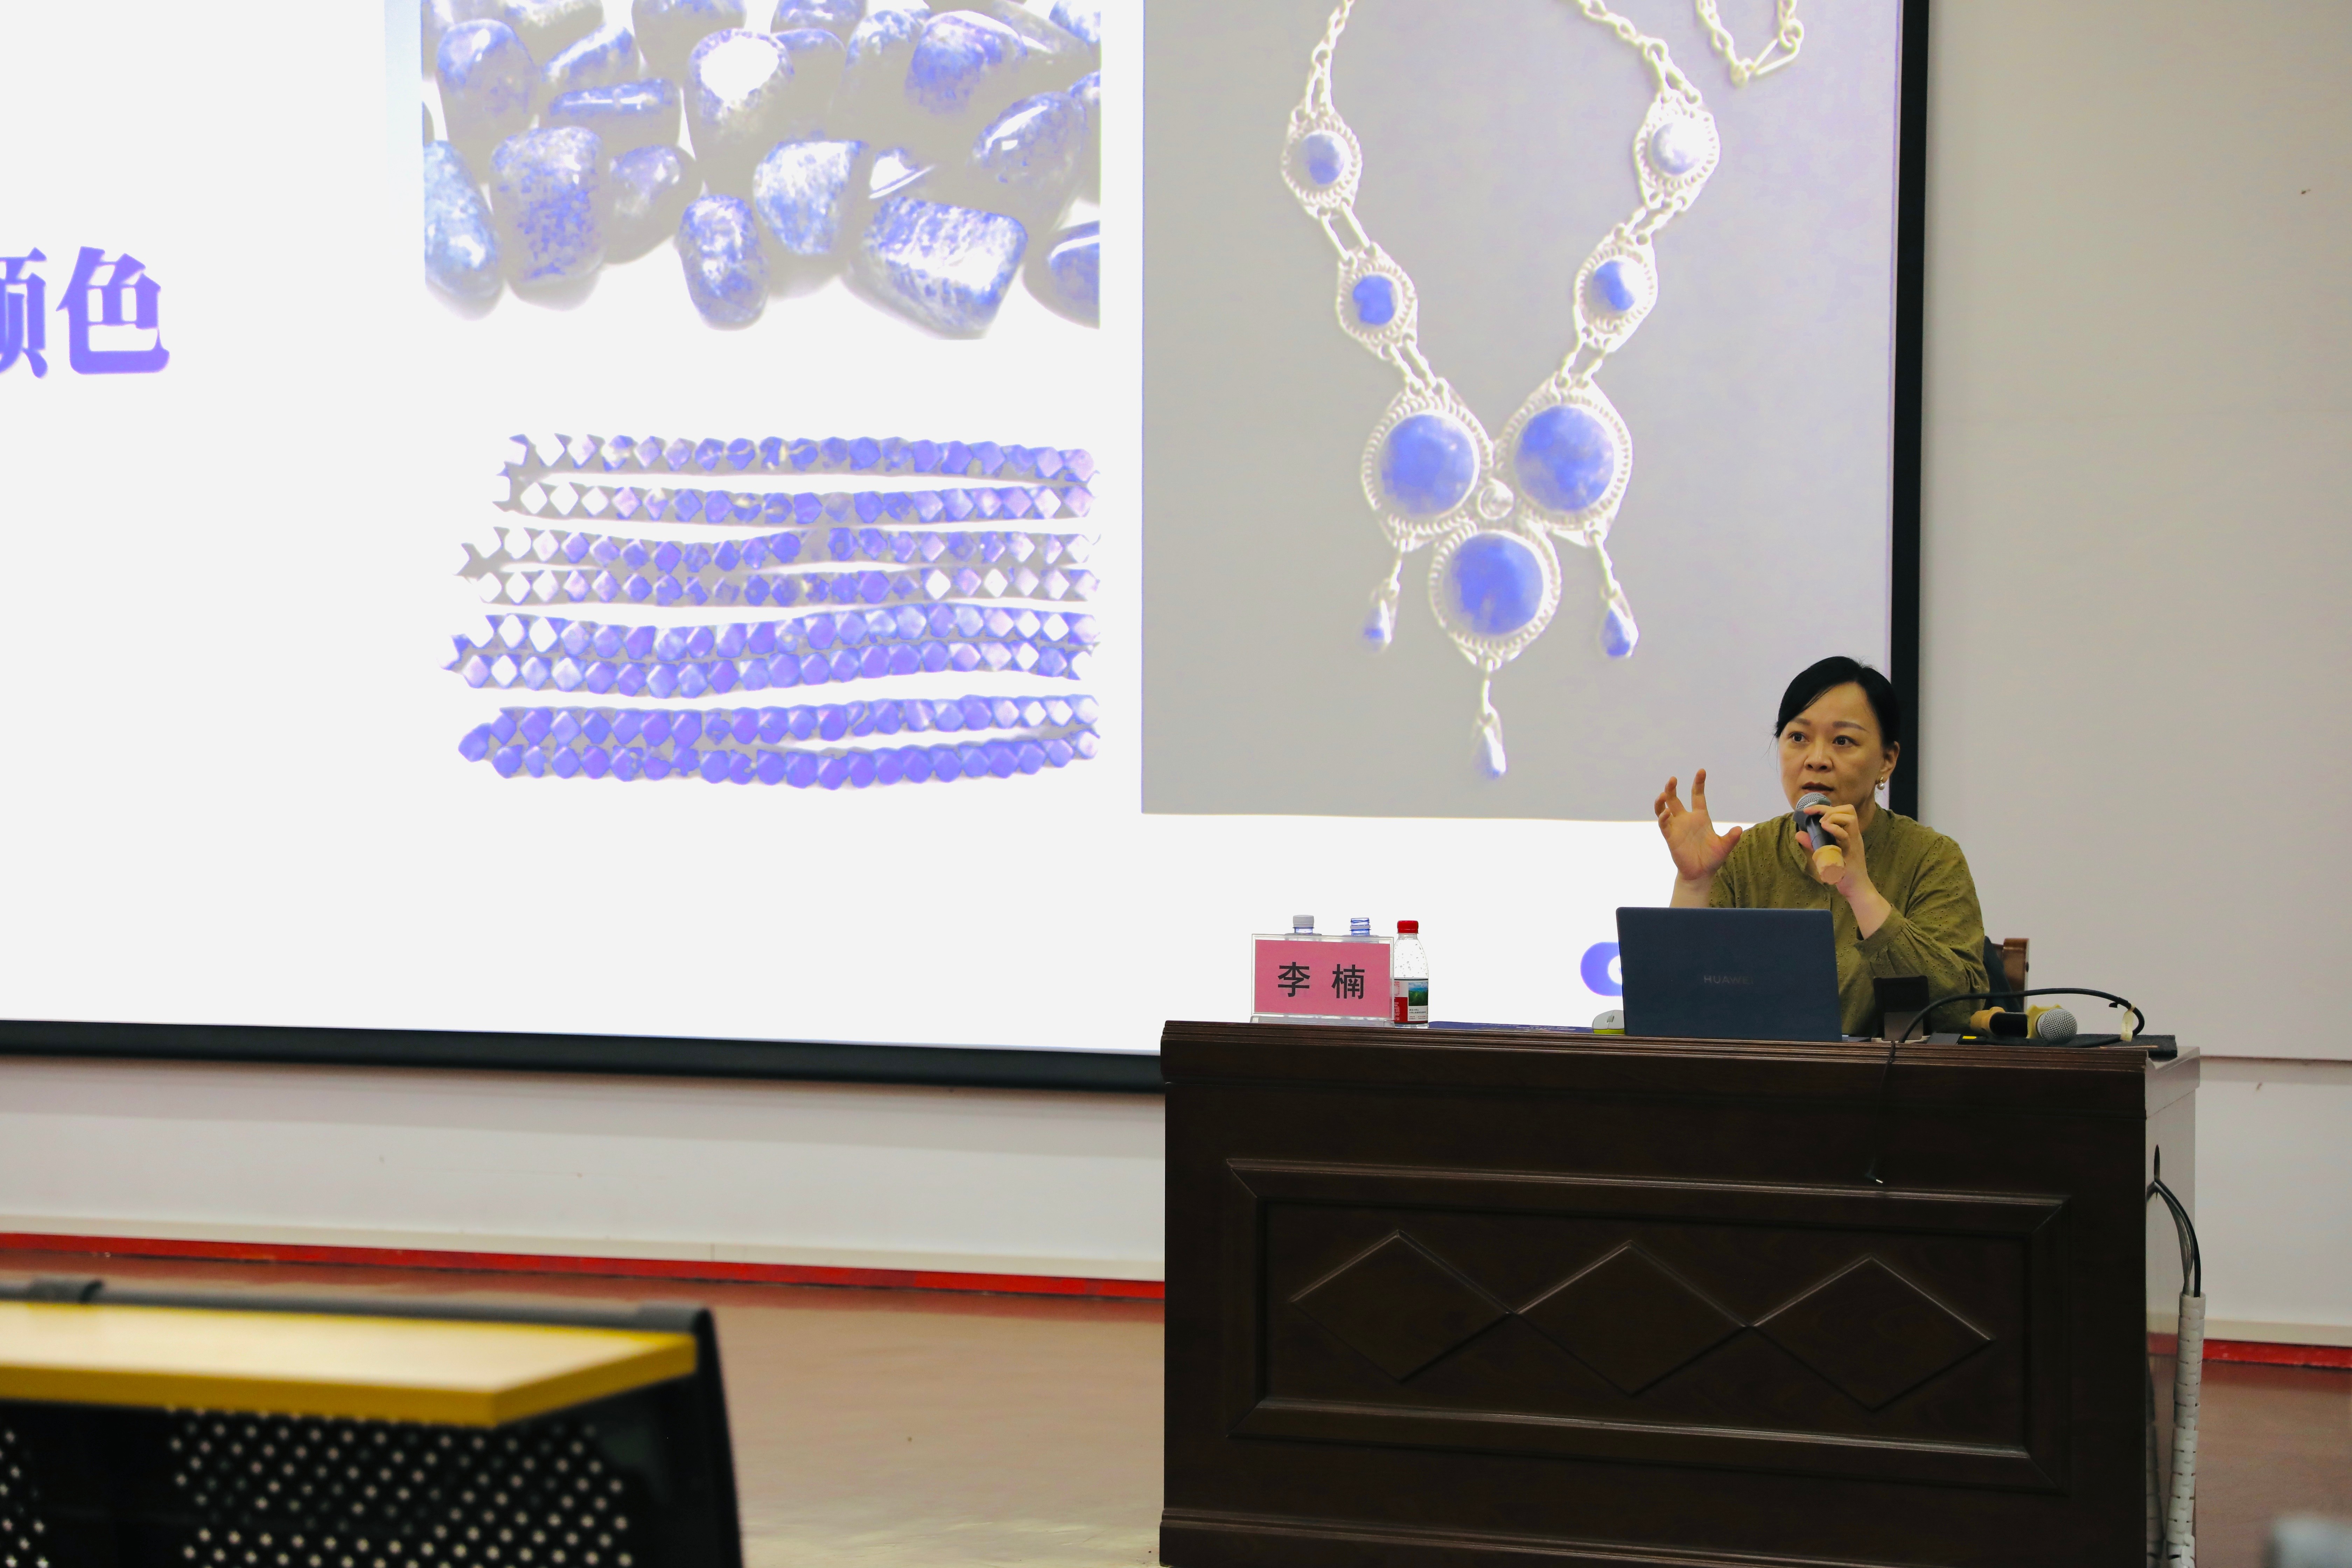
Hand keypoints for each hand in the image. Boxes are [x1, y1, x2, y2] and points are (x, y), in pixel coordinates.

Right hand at [1655, 769, 1741, 884]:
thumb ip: (1731, 838)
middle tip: (1673, 779)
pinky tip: (1667, 813)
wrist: (1701, 874)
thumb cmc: (1712, 859)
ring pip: (1665, 809)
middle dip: (1672, 788)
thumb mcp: (1724, 847)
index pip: (1697, 795)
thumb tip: (1738, 829)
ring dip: (1663, 800)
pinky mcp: (1670, 837)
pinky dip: (1663, 817)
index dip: (1699, 783)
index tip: (1701, 771)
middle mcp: (1686, 819)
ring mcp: (1677, 827)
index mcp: (1700, 817)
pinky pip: (1664, 824)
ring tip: (1663, 793)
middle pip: (1675, 799)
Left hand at [1805, 801, 1869, 891]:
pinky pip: (1846, 837)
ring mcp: (1853, 843)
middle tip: (1817, 820)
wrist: (1856, 888)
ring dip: (1833, 817)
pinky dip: (1835, 830)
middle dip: (1828, 810)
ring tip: (1822, 825)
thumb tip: (1799, 833)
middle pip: (1849, 810)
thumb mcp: (1826, 852)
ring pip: (1850, 819)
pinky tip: (1825, 827)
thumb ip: (1814, 843)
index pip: (1843, 811)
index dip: (1825, 807)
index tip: (1808, 810)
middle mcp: (1854, 836)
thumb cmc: (1842, 871)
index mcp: (1849, 833)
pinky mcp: (1851, 854)